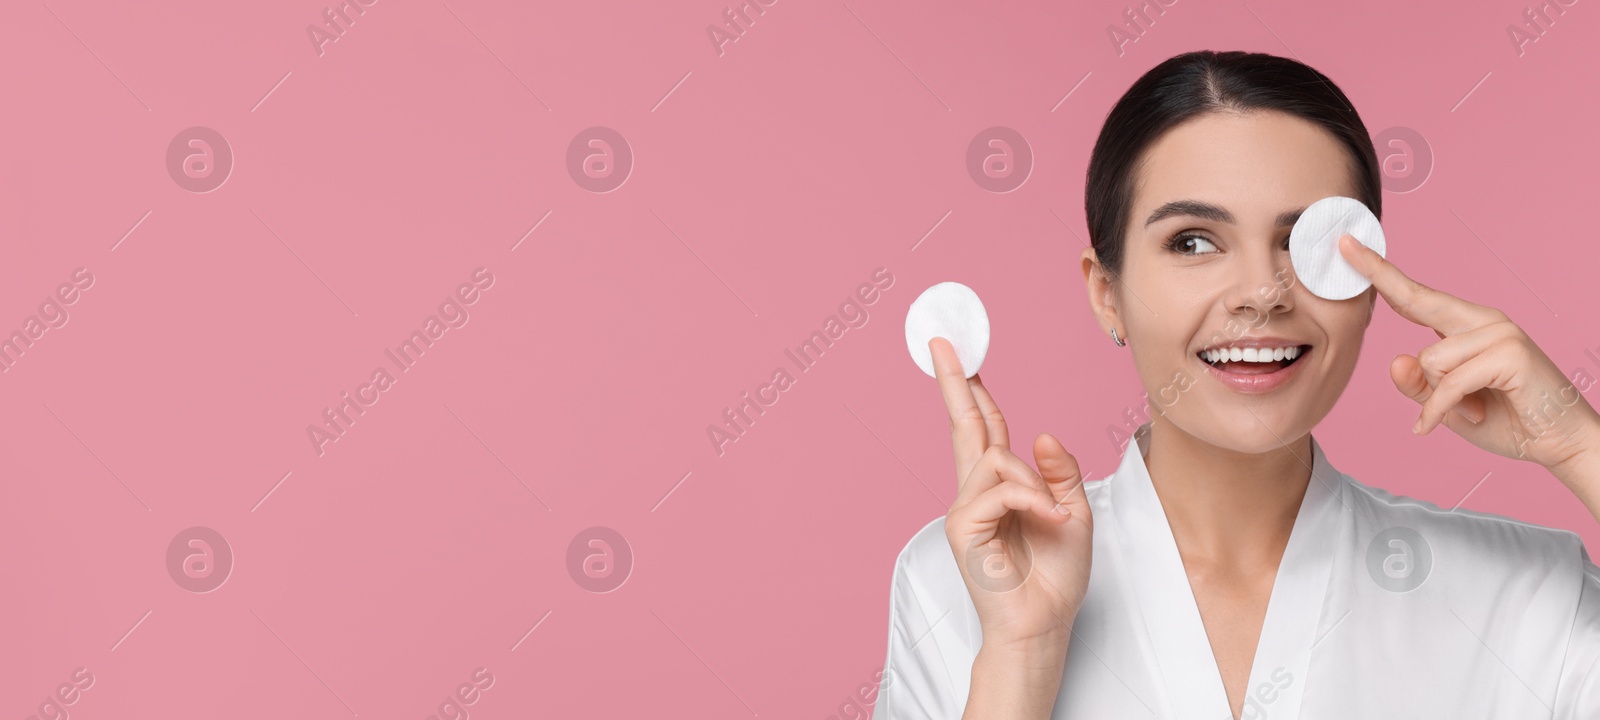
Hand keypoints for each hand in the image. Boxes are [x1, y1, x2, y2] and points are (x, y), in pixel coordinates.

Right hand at [930, 337, 1092, 653]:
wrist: (1043, 624)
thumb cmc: (1055, 577)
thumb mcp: (1074, 511)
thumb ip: (1059, 471)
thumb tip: (1042, 434)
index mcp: (1001, 485)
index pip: (984, 427)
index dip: (974, 390)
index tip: (962, 356)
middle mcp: (977, 491)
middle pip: (964, 424)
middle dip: (953, 381)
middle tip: (942, 343)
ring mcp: (965, 508)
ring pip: (997, 459)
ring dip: (1033, 482)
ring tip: (1052, 515)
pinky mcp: (962, 527)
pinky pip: (1000, 489)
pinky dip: (1030, 499)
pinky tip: (1047, 518)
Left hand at [1339, 234, 1599, 471]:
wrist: (1561, 444)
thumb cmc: (1507, 421)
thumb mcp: (1446, 407)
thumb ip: (1419, 386)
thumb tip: (1395, 360)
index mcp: (1468, 326)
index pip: (1416, 297)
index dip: (1381, 273)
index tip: (1348, 248)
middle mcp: (1484, 321)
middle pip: (1418, 298)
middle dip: (1378, 274)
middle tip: (1343, 244)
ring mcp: (1500, 333)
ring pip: (1429, 360)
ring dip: (1439, 398)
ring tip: (1472, 410)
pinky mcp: (1510, 353)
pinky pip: (1449, 383)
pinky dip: (1443, 410)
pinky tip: (1457, 422)